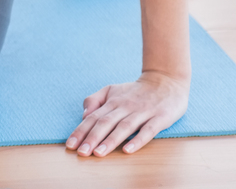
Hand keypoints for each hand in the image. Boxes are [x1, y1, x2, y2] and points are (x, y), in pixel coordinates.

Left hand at [66, 71, 188, 155]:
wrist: (165, 81)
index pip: (93, 118)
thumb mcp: (111, 90)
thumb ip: (95, 100)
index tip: (70, 145)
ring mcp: (142, 112)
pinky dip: (137, 140)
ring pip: (124, 127)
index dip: (80, 131)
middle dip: (91, 138)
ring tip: (98, 153)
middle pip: (105, 123)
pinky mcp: (159, 118)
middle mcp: (124, 107)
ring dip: (110, 141)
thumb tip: (84, 115)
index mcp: (112, 102)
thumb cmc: (135, 91)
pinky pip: (148, 130)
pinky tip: (127, 150)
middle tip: (81, 152)